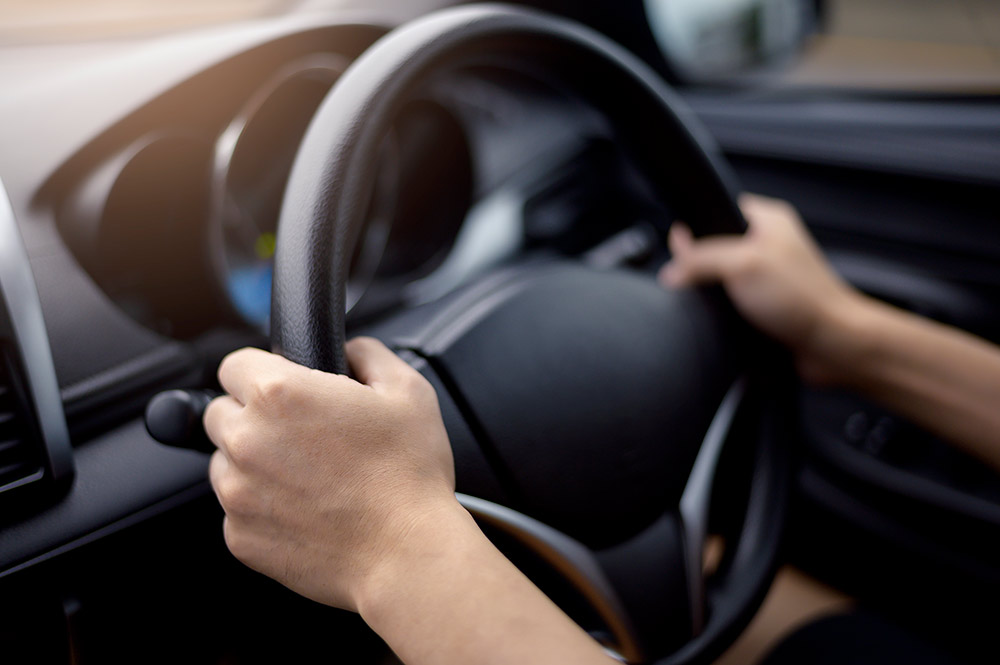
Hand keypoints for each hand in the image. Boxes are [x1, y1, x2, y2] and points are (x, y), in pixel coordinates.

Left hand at [203, 337, 457, 611]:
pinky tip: (306, 510)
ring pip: (224, 463)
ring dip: (253, 463)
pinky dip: (262, 509)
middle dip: (252, 417)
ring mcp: (237, 493)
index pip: (233, 364)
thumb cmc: (408, 476)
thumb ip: (368, 353)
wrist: (407, 553)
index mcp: (279, 394)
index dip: (262, 372)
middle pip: (221, 413)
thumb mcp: (408, 390)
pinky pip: (237, 511)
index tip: (283, 388)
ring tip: (307, 476)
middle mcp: (246, 440)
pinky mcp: (239, 537)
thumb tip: (349, 350)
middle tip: (301, 435)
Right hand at [660, 193, 864, 383]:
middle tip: (699, 279)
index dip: (694, 228)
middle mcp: (768, 245)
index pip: (717, 210)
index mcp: (768, 219)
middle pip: (713, 248)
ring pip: (719, 280)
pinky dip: (723, 313)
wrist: (831, 345)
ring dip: (712, 294)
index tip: (681, 248)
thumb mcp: (741, 264)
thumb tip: (671, 271)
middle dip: (700, 267)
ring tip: (720, 302)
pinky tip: (727, 319)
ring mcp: (766, 277)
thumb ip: (699, 260)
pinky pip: (729, 305)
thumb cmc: (804, 299)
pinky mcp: (764, 306)